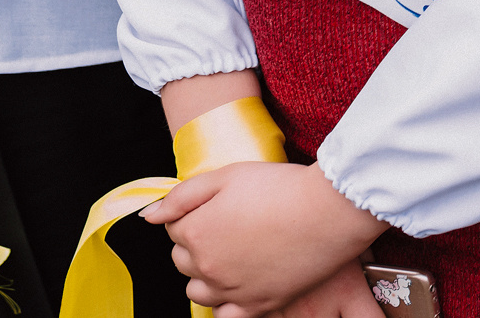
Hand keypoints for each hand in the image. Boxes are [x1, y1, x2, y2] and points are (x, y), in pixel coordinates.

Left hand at [146, 161, 387, 316]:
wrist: (329, 211)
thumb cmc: (282, 187)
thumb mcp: (228, 175)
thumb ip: (182, 196)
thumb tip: (149, 215)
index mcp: (195, 232)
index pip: (174, 228)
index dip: (196, 213)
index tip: (220, 206)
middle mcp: (207, 266)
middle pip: (183, 260)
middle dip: (198, 244)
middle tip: (232, 225)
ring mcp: (231, 290)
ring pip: (198, 291)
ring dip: (207, 275)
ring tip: (235, 255)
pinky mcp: (258, 305)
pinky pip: (225, 316)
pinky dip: (226, 304)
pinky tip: (240, 286)